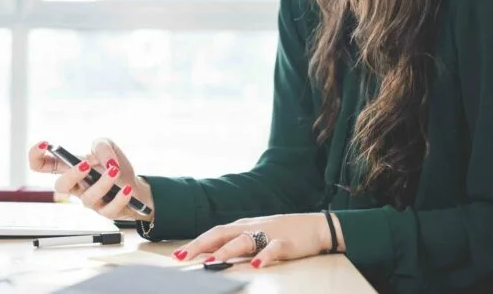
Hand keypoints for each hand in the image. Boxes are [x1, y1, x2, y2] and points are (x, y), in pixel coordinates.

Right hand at [27, 138, 153, 221]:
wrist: (135, 185)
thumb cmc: (114, 166)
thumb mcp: (108, 146)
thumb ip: (101, 147)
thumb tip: (105, 162)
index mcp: (69, 168)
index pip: (42, 165)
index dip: (36, 155)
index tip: (45, 144)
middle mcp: (76, 186)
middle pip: (61, 186)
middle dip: (71, 175)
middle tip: (86, 164)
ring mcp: (90, 200)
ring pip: (87, 198)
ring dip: (102, 183)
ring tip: (115, 170)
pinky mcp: (107, 212)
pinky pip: (110, 209)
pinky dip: (120, 197)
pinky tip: (127, 188)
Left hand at [171, 213, 344, 268]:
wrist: (315, 226)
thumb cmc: (282, 232)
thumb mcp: (256, 235)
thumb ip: (236, 244)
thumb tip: (212, 255)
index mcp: (242, 226)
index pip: (213, 233)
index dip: (195, 243)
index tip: (177, 255)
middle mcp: (251, 227)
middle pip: (221, 234)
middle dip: (200, 246)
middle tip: (182, 258)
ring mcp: (268, 233)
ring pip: (243, 241)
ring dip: (226, 251)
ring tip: (212, 262)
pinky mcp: (285, 242)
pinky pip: (273, 249)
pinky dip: (264, 257)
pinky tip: (256, 266)